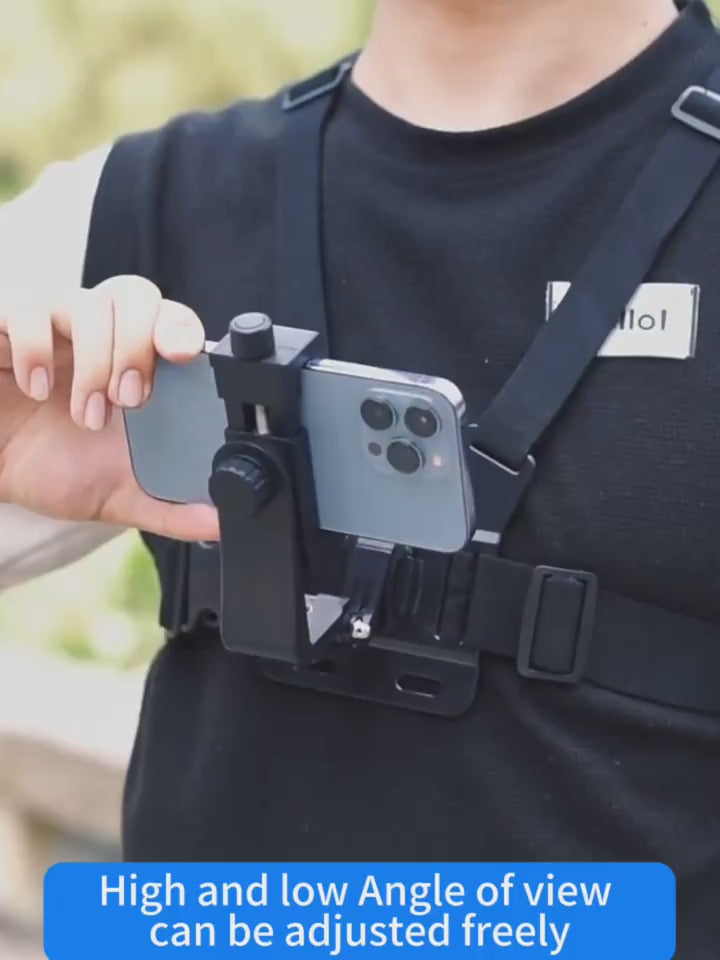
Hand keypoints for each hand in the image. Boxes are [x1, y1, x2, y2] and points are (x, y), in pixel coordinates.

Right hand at [0, 275, 218, 540]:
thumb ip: (169, 508)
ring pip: (89, 303)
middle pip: (137, 296)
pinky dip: (36, 349)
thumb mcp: (114, 496)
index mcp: (135, 366)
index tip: (183, 358)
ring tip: (87, 415)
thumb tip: (221, 523)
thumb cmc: (50, 467)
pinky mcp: (8, 327)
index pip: (170, 320)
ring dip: (95, 361)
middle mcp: (100, 336)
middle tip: (131, 401)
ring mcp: (54, 327)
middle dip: (140, 347)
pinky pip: (28, 312)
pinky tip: (36, 389)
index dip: (181, 328)